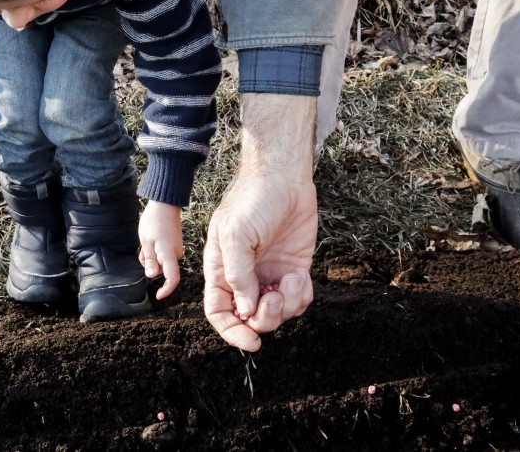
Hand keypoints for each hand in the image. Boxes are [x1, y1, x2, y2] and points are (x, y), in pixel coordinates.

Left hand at [138, 201, 183, 299]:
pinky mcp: (174, 244)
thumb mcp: (146, 241)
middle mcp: (176, 254)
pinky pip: (163, 255)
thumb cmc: (154, 221)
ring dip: (151, 257)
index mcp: (169, 254)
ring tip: (146, 242)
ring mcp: (176, 249)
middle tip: (143, 250)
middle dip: (151, 265)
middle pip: (163, 270)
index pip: (172, 278)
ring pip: (161, 262)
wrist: (165, 203)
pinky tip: (150, 240)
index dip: (167, 290)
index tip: (158, 296)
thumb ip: (150, 260)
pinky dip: (155, 252)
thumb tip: (152, 276)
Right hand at [204, 94, 317, 351]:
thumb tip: (246, 309)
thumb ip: (237, 274)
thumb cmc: (253, 200)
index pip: (218, 311)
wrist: (285, 176)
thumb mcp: (236, 235)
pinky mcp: (294, 268)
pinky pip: (298, 298)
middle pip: (250, 318)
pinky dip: (301, 295)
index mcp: (221, 269)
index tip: (252, 343)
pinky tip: (300, 275)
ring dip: (286, 306)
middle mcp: (245, 275)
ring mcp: (270, 273)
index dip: (232, 331)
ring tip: (291, 282)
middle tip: (274, 300)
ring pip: (277, 312)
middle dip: (264, 319)